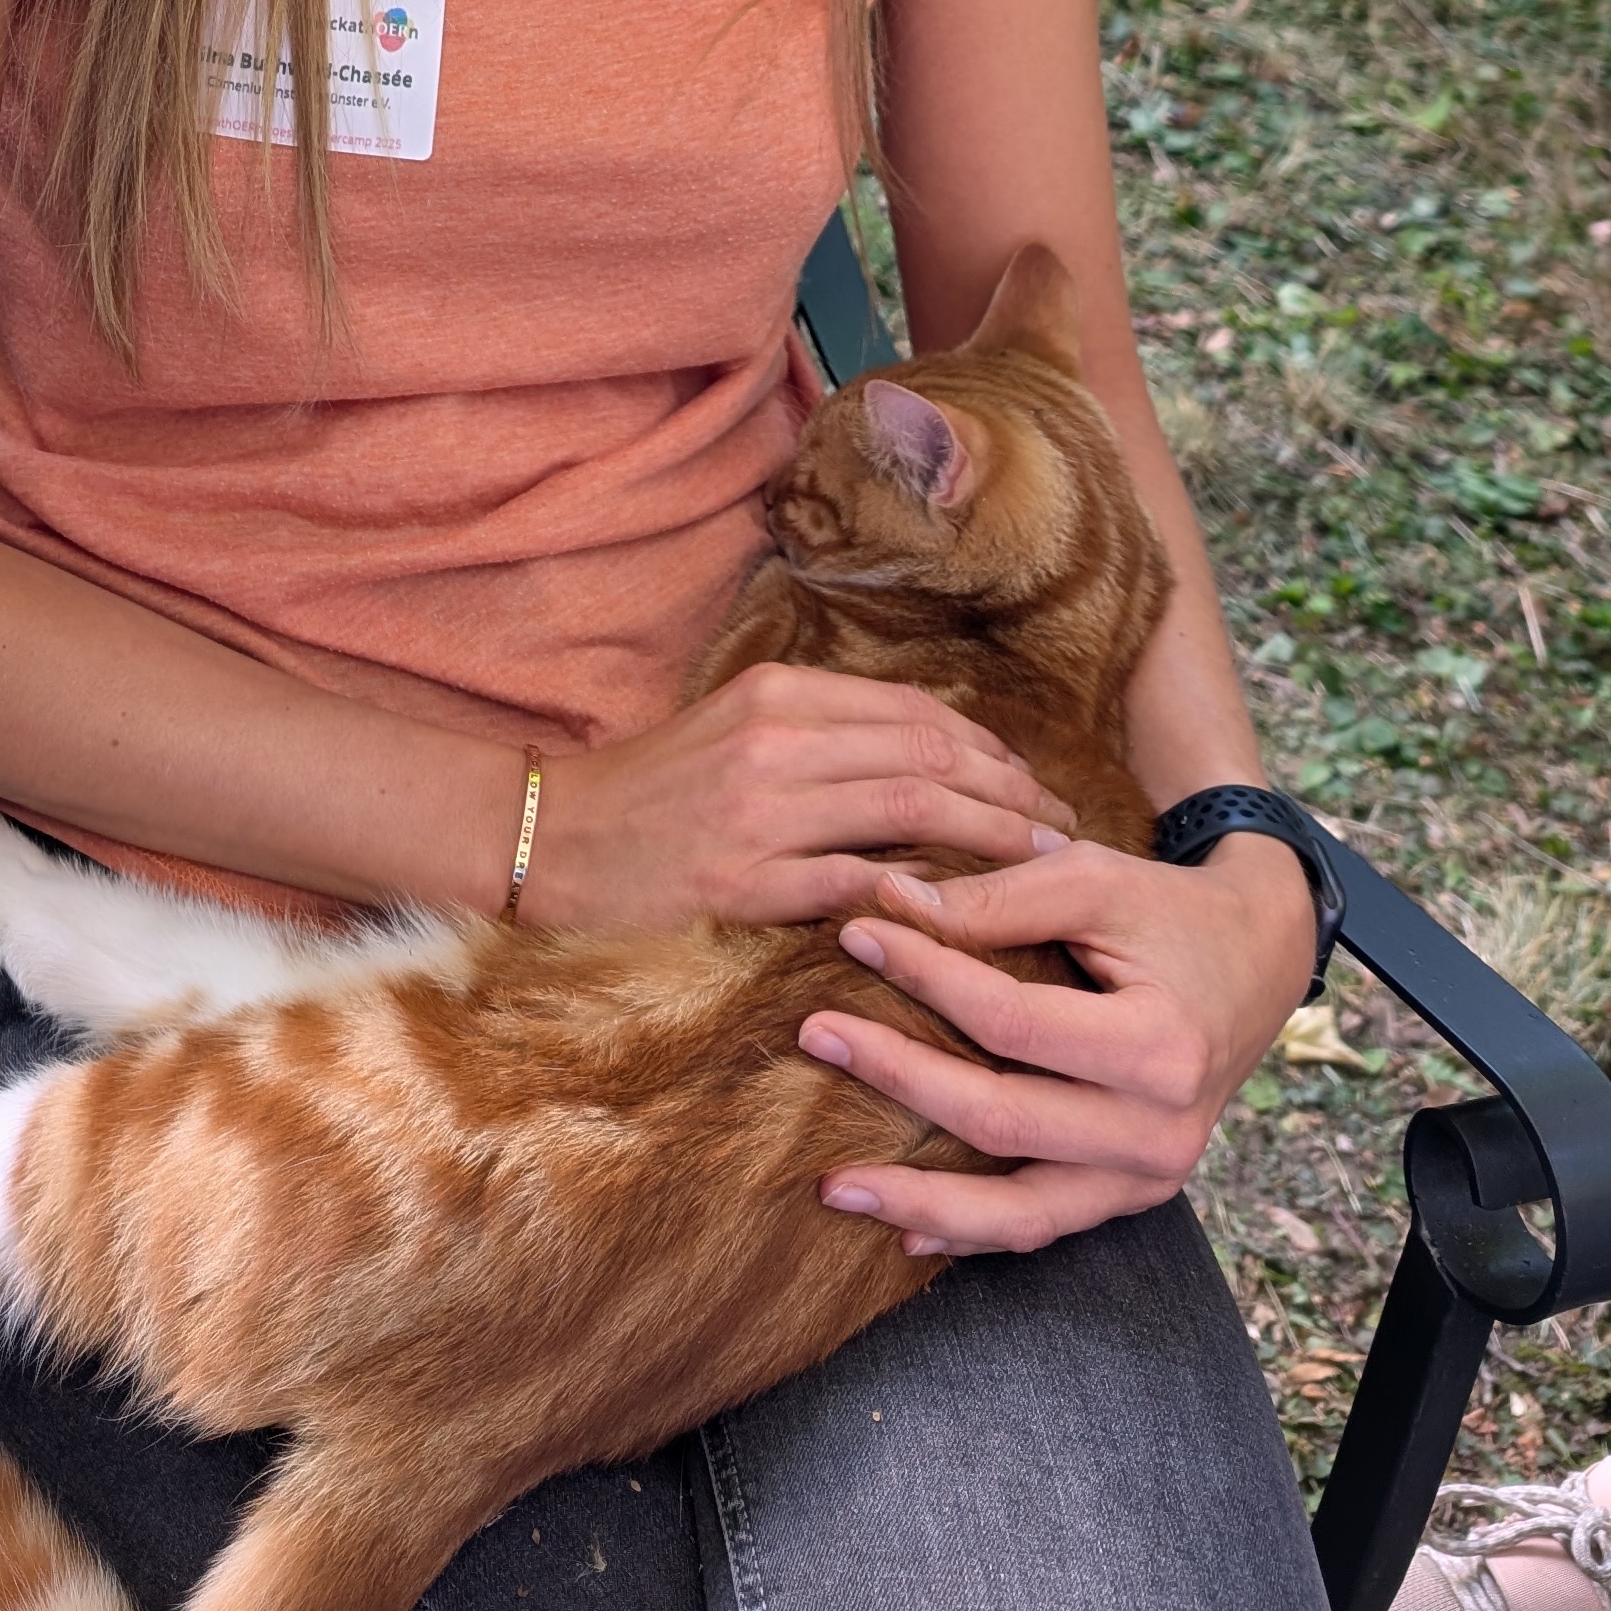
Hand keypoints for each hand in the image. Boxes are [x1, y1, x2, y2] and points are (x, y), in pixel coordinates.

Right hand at [523, 662, 1079, 932]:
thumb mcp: (731, 730)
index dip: (989, 749)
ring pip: (911, 810)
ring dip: (989, 841)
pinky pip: (857, 882)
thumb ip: (816, 735)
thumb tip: (917, 755)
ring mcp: (762, 810)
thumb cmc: (646, 791)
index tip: (1030, 785)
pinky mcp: (745, 880)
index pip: (916, 712)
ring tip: (1040, 870)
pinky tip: (963, 917)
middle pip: (930, 754)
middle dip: (1011, 793)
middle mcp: (778, 738)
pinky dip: (919, 895)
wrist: (547, 836)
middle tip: (1063, 830)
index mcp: (778, 694)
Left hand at [797, 829, 1315, 1252]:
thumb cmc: (1166, 913)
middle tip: (814, 1035)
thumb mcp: (1093, 880)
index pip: (1012, 1021)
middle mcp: (1162, 1129)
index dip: (926, 977)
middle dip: (898, 1078)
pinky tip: (904, 1229)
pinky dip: (971, 1232)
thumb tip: (886, 905)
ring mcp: (1151, 1178)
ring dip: (920, 1199)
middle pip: (1002, 1119)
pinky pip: (1042, 1226)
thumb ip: (996, 900)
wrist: (1256, 963)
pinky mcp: (1132, 1196)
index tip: (855, 933)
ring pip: (1020, 1213)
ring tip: (832, 1187)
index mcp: (1160, 1045)